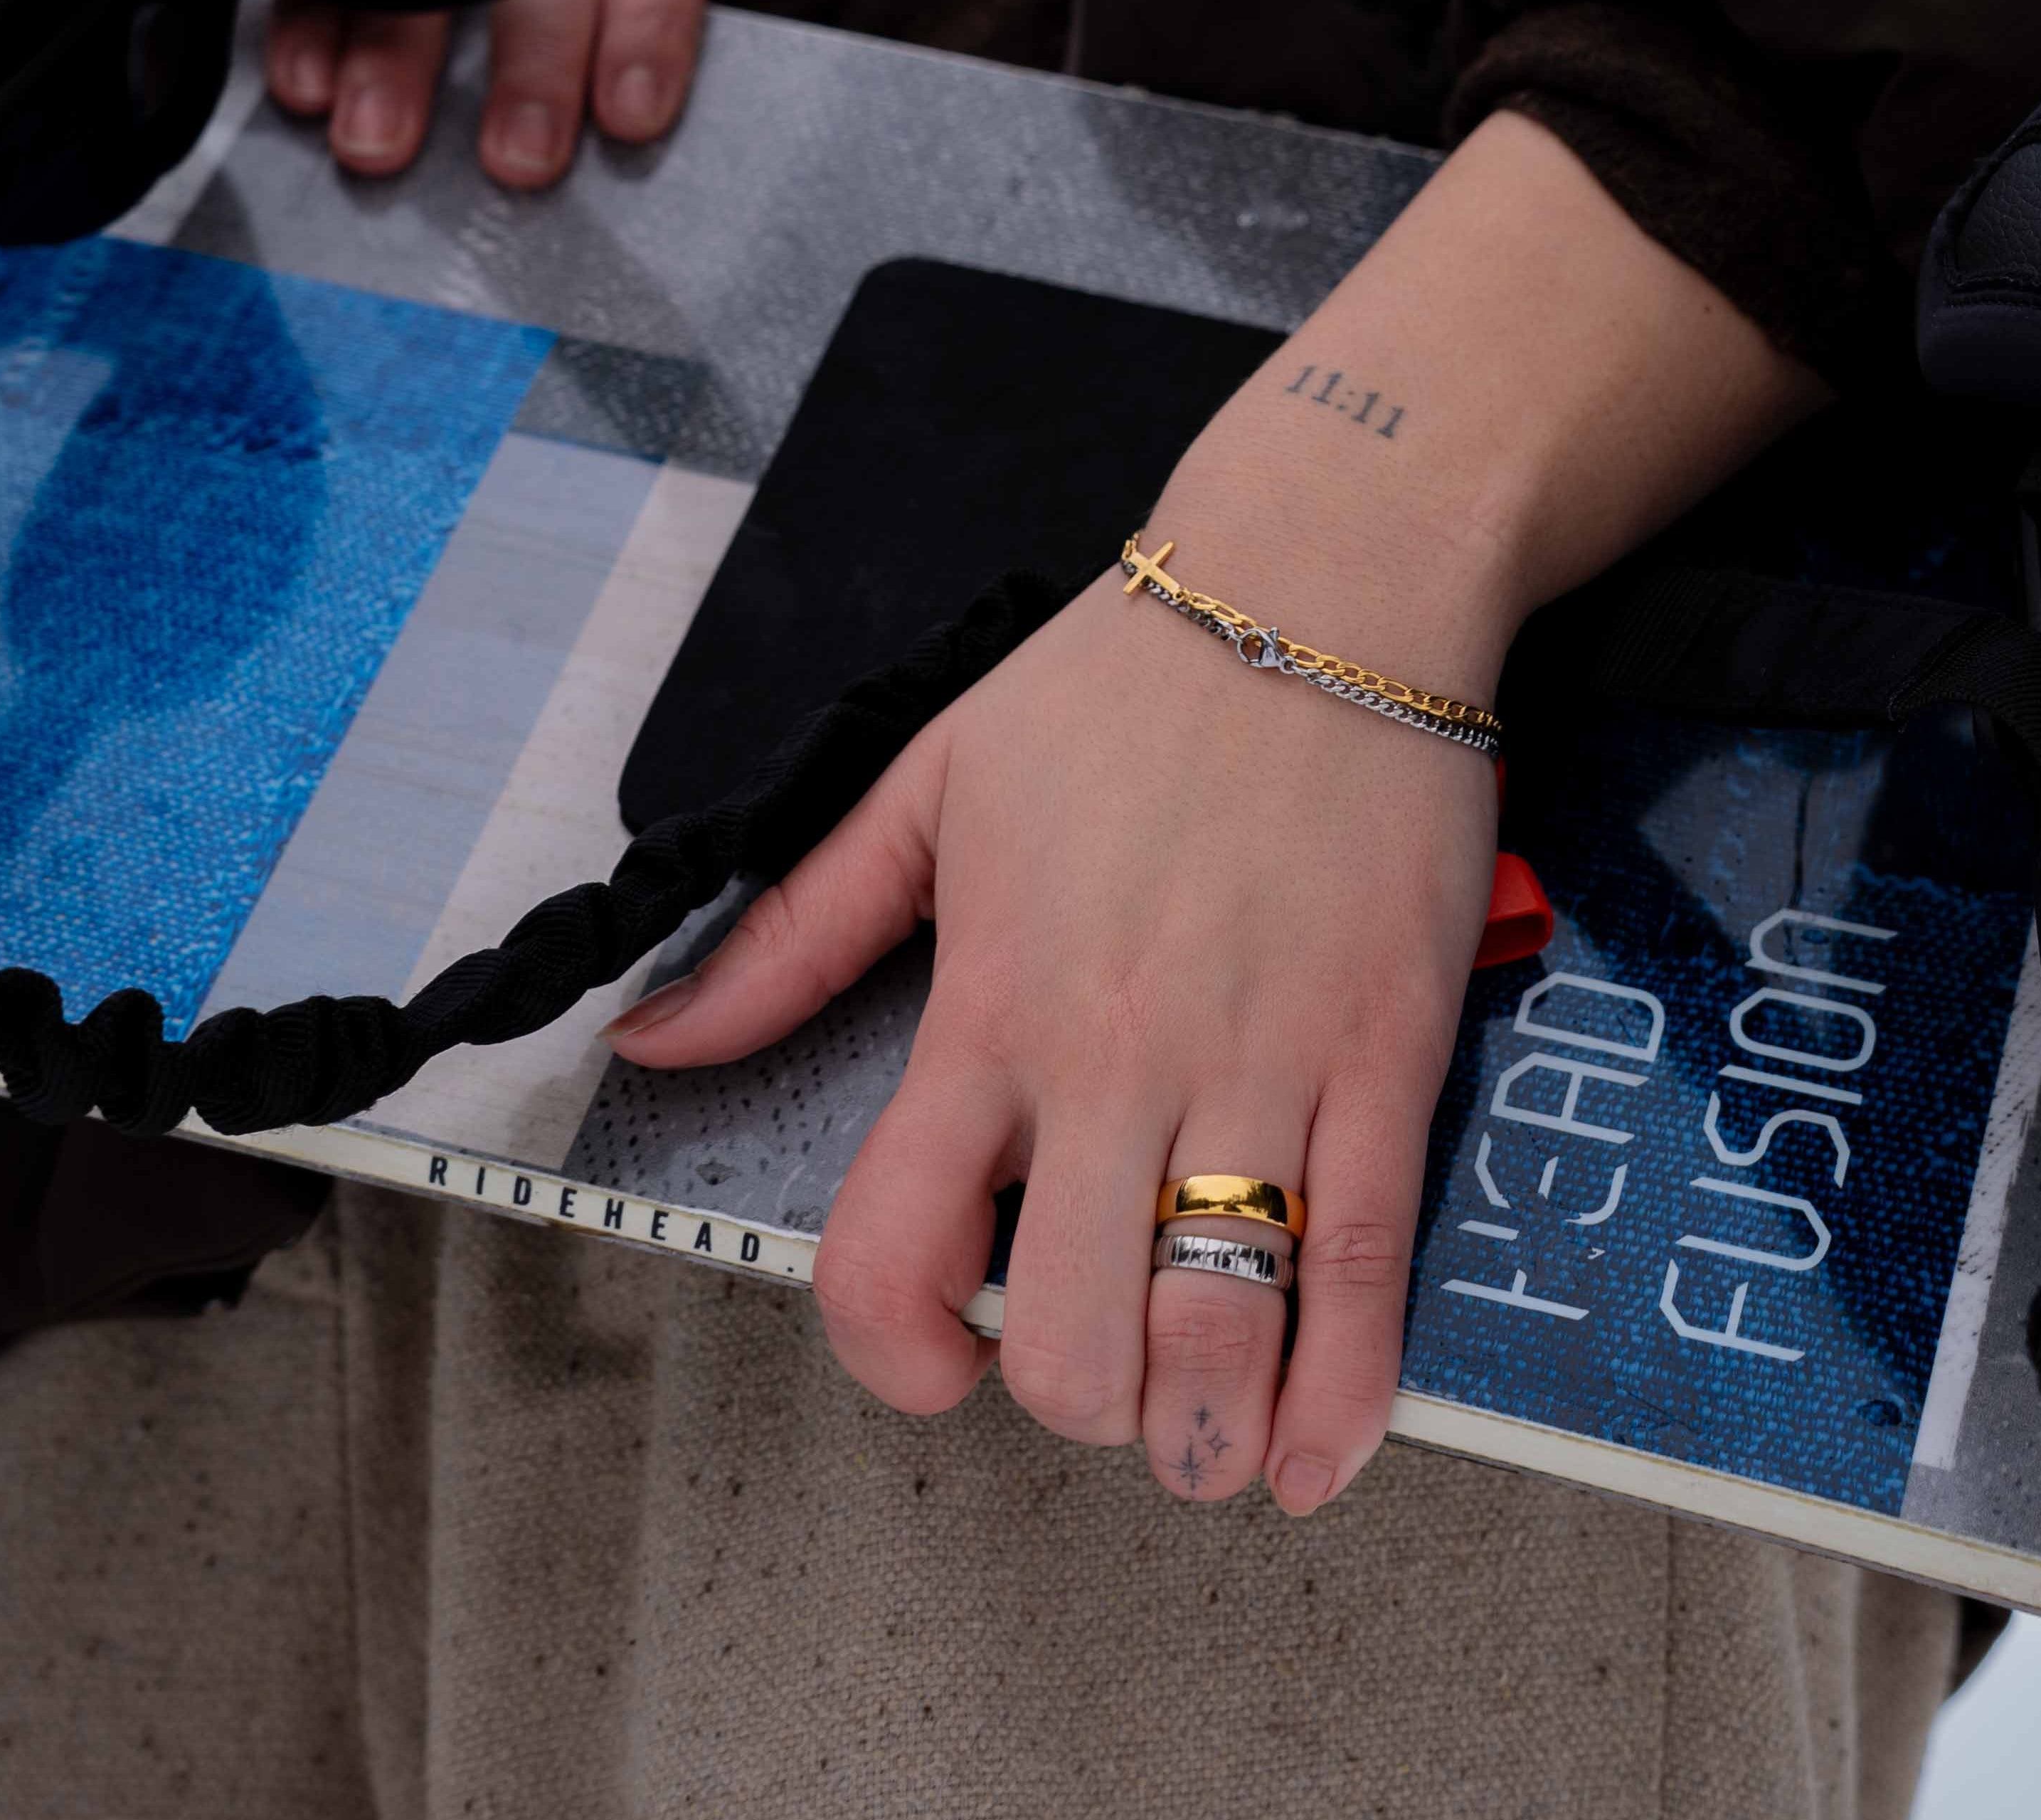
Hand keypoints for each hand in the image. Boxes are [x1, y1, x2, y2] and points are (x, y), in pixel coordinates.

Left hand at [606, 114, 1832, 1510]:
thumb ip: (793, 932)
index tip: (940, 1364)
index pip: (892, 1246)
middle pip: (1071, 1334)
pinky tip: (1322, 1456)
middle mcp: (1114, 1058)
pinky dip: (1347, 1392)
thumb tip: (653, 1039)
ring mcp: (1260, 1060)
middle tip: (1101, 1377)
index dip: (895, 1354)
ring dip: (1205, 1437)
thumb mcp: (926, 785)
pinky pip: (1370, 1259)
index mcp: (990, 1003)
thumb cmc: (1122, 681)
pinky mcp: (1387, 1048)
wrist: (1323, 584)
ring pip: (1220, 1328)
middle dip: (1077, 1404)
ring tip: (1207, 1449)